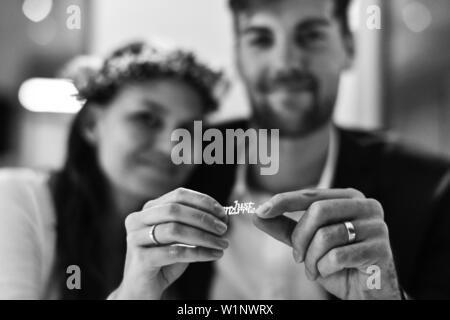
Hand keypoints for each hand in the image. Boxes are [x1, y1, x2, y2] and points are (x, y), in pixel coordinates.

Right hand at [112, 188, 228, 299]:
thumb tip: (223, 216)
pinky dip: (199, 253)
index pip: (178, 195)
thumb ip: (194, 223)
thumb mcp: (180, 237)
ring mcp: (135, 239)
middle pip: (175, 210)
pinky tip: (214, 255)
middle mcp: (138, 220)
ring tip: (222, 244)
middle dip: (203, 218)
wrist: (143, 289)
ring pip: (175, 230)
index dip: (203, 201)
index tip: (222, 213)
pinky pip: (175, 252)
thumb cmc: (164, 260)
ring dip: (204, 236)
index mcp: (149, 209)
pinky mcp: (140, 259)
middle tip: (223, 229)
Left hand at [253, 188, 400, 299]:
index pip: (310, 194)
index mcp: (349, 198)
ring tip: (313, 270)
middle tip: (297, 258)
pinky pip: (338, 256)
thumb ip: (285, 228)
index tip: (260, 211)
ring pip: (326, 235)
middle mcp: (366, 206)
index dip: (283, 201)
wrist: (367, 293)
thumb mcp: (308, 243)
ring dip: (311, 259)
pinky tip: (327, 273)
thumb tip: (257, 215)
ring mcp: (377, 226)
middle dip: (300, 238)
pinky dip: (324, 268)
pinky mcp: (381, 249)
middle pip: (318, 211)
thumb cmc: (338, 264)